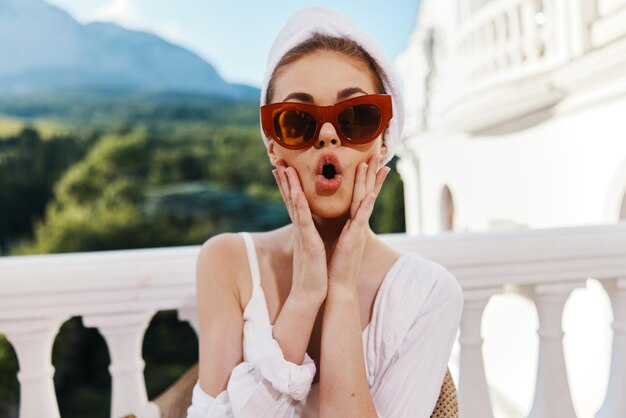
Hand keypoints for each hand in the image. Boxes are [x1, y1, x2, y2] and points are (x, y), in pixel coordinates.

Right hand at [273, 160, 327, 302]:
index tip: (282, 169)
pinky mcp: (309, 243)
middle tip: (277, 161)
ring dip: (290, 186)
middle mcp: (300, 229)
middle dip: (284, 180)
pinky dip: (301, 204)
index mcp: (303, 230)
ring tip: (285, 168)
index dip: (287, 186)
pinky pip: (304, 219)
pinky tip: (297, 191)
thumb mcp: (312, 250)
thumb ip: (309, 238)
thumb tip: (307, 232)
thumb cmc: (314, 274)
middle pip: (290, 199)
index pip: (294, 203)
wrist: (312, 294)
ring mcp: (303, 235)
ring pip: (295, 205)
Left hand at [327, 154, 389, 291]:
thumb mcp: (339, 241)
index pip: (361, 197)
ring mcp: (357, 232)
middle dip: (372, 174)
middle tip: (378, 155)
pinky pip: (360, 220)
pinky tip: (371, 195)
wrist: (337, 286)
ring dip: (369, 183)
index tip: (371, 163)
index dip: (368, 180)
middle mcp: (358, 226)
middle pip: (367, 194)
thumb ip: (342, 228)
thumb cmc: (335, 265)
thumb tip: (341, 220)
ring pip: (364, 202)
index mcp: (353, 224)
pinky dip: (366, 207)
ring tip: (372, 165)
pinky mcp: (353, 241)